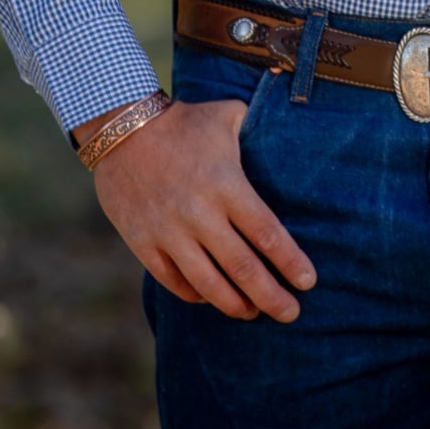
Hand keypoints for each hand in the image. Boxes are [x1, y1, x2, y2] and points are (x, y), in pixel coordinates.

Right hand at [88, 96, 316, 321]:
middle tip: (291, 313)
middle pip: (244, 269)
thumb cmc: (184, 121)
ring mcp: (170, 232)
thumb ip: (257, 130)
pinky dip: (197, 295)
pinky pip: (175, 282)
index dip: (291, 263)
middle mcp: (200, 214)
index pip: (267, 235)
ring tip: (254, 312)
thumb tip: (285, 138)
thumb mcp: (227, 115)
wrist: (122, 127)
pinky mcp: (144, 243)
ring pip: (209, 285)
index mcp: (226, 184)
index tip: (308, 282)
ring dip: (236, 305)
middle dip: (272, 297)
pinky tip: (212, 297)